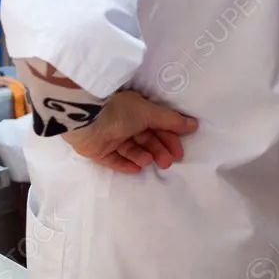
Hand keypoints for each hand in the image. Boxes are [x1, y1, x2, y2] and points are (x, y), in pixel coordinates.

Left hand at [62, 91, 198, 173]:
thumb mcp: (149, 112)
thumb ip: (170, 120)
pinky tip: (136, 168)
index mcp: (133, 109)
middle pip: (145, 139)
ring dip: (143, 156)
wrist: (85, 119)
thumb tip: (193, 124)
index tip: (180, 151)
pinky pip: (114, 160)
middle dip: (158, 150)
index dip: (169, 138)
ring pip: (131, 150)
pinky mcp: (97, 150)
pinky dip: (125, 164)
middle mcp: (122, 122)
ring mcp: (108, 137)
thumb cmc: (119, 111)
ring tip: (148, 160)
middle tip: (168, 161)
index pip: (156, 125)